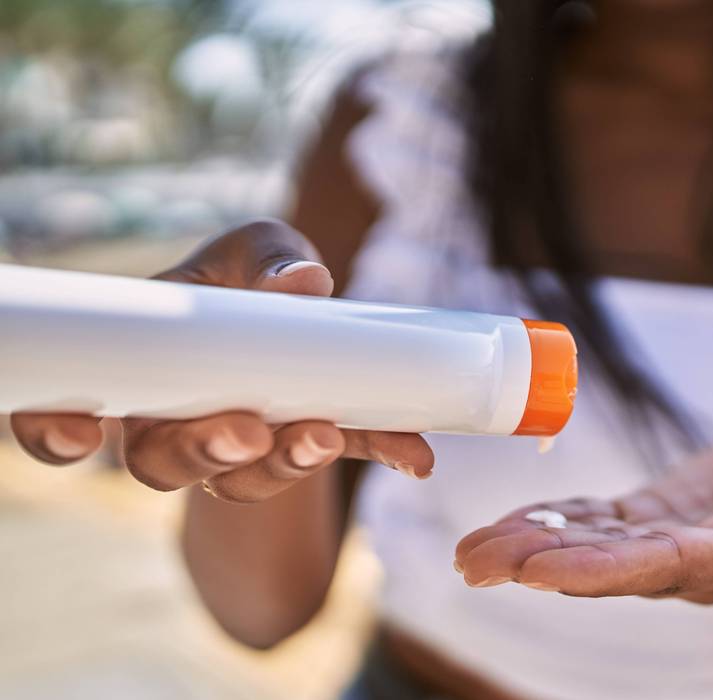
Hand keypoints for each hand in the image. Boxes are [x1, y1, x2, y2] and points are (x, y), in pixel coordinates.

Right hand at [9, 219, 433, 502]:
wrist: (303, 311)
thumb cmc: (250, 275)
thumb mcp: (254, 248)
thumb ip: (268, 257)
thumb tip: (305, 280)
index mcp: (136, 368)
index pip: (63, 411)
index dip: (54, 431)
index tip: (79, 433)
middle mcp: (175, 421)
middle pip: (161, 462)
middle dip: (200, 453)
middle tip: (244, 435)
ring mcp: (242, 444)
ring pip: (243, 479)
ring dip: (284, 465)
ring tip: (322, 436)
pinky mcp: (310, 447)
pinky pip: (336, 456)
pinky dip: (379, 451)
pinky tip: (415, 456)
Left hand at [455, 389, 712, 601]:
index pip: (672, 564)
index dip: (607, 568)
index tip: (544, 570)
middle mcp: (705, 560)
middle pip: (615, 570)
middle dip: (544, 566)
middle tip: (475, 561)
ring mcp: (676, 542)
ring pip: (595, 552)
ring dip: (531, 550)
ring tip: (468, 552)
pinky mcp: (658, 519)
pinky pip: (597, 526)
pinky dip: (551, 524)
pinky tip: (502, 526)